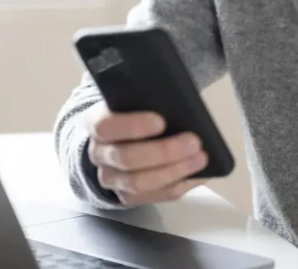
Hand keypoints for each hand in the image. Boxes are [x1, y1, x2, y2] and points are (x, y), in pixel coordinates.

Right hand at [84, 103, 209, 205]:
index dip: (133, 125)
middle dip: (163, 152)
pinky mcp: (126, 197)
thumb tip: (183, 110)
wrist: (120, 139)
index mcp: (97, 123)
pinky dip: (178, 185)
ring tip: (200, 159)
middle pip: (126, 158)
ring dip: (174, 171)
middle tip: (193, 142)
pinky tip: (198, 174)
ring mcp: (111, 179)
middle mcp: (99, 154)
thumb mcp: (137, 101)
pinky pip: (153, 197)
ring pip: (139, 183)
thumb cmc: (136, 113)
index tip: (161, 121)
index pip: (106, 126)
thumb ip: (151, 102)